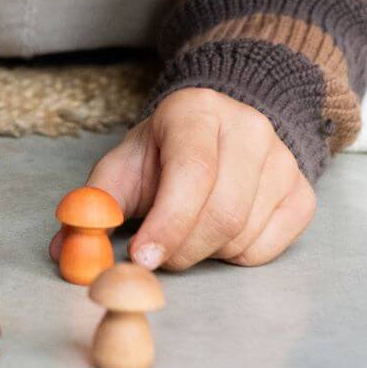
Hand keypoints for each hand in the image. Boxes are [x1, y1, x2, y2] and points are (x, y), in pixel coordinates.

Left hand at [48, 88, 315, 270]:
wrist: (213, 131)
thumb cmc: (162, 151)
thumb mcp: (123, 164)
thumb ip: (94, 203)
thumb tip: (65, 249)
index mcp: (195, 110)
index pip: (192, 172)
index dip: (168, 222)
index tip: (142, 257)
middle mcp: (247, 127)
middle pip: (221, 211)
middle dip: (181, 247)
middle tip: (156, 256)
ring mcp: (281, 158)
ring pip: (243, 233)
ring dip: (206, 251)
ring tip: (186, 229)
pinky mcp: (301, 191)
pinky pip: (269, 247)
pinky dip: (235, 254)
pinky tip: (216, 231)